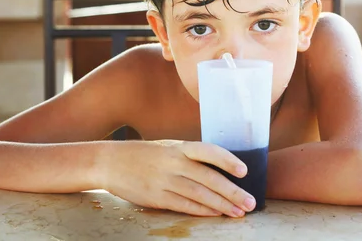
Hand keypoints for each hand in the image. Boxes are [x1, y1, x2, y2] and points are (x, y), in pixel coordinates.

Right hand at [96, 140, 256, 216]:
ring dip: (221, 205)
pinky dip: (201, 211)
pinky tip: (215, 214)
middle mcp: (173, 162)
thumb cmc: (144, 154)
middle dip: (232, 192)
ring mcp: (164, 180)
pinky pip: (183, 205)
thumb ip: (189, 157)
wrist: (110, 162)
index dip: (227, 160)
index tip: (244, 171)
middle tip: (251, 203)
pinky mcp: (155, 197)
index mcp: (178, 147)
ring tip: (238, 213)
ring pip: (199, 194)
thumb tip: (219, 170)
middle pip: (208, 178)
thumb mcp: (167, 148)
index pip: (208, 151)